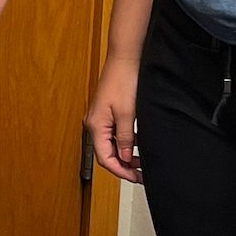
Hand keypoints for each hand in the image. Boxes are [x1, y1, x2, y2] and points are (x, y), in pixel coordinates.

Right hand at [84, 55, 141, 183]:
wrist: (125, 58)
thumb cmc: (123, 81)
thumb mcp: (127, 114)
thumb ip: (125, 139)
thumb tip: (124, 158)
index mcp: (96, 125)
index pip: (104, 158)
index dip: (120, 171)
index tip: (135, 177)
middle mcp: (94, 123)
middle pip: (106, 153)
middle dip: (123, 165)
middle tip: (140, 174)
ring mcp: (100, 118)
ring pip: (111, 144)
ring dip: (125, 154)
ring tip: (141, 161)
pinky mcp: (108, 112)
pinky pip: (114, 134)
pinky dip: (125, 142)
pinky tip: (138, 144)